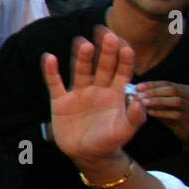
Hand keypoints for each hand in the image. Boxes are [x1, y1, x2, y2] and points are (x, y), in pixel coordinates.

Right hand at [42, 29, 144, 167]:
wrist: (88, 155)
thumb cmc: (109, 141)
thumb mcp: (125, 131)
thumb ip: (134, 117)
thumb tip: (139, 100)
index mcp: (115, 93)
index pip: (122, 71)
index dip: (124, 59)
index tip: (125, 46)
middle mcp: (97, 88)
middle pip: (102, 65)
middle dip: (105, 50)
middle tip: (106, 33)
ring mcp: (78, 93)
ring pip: (80, 70)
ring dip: (82, 57)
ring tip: (83, 42)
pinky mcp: (61, 100)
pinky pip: (55, 83)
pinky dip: (51, 71)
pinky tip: (49, 58)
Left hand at [136, 80, 188, 148]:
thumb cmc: (175, 117)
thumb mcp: (165, 105)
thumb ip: (155, 97)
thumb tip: (137, 91)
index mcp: (187, 90)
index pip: (168, 83)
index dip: (152, 85)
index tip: (138, 87)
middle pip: (173, 90)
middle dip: (154, 92)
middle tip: (139, 95)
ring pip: (176, 101)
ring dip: (158, 101)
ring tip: (144, 103)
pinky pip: (176, 115)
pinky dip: (162, 113)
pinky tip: (150, 112)